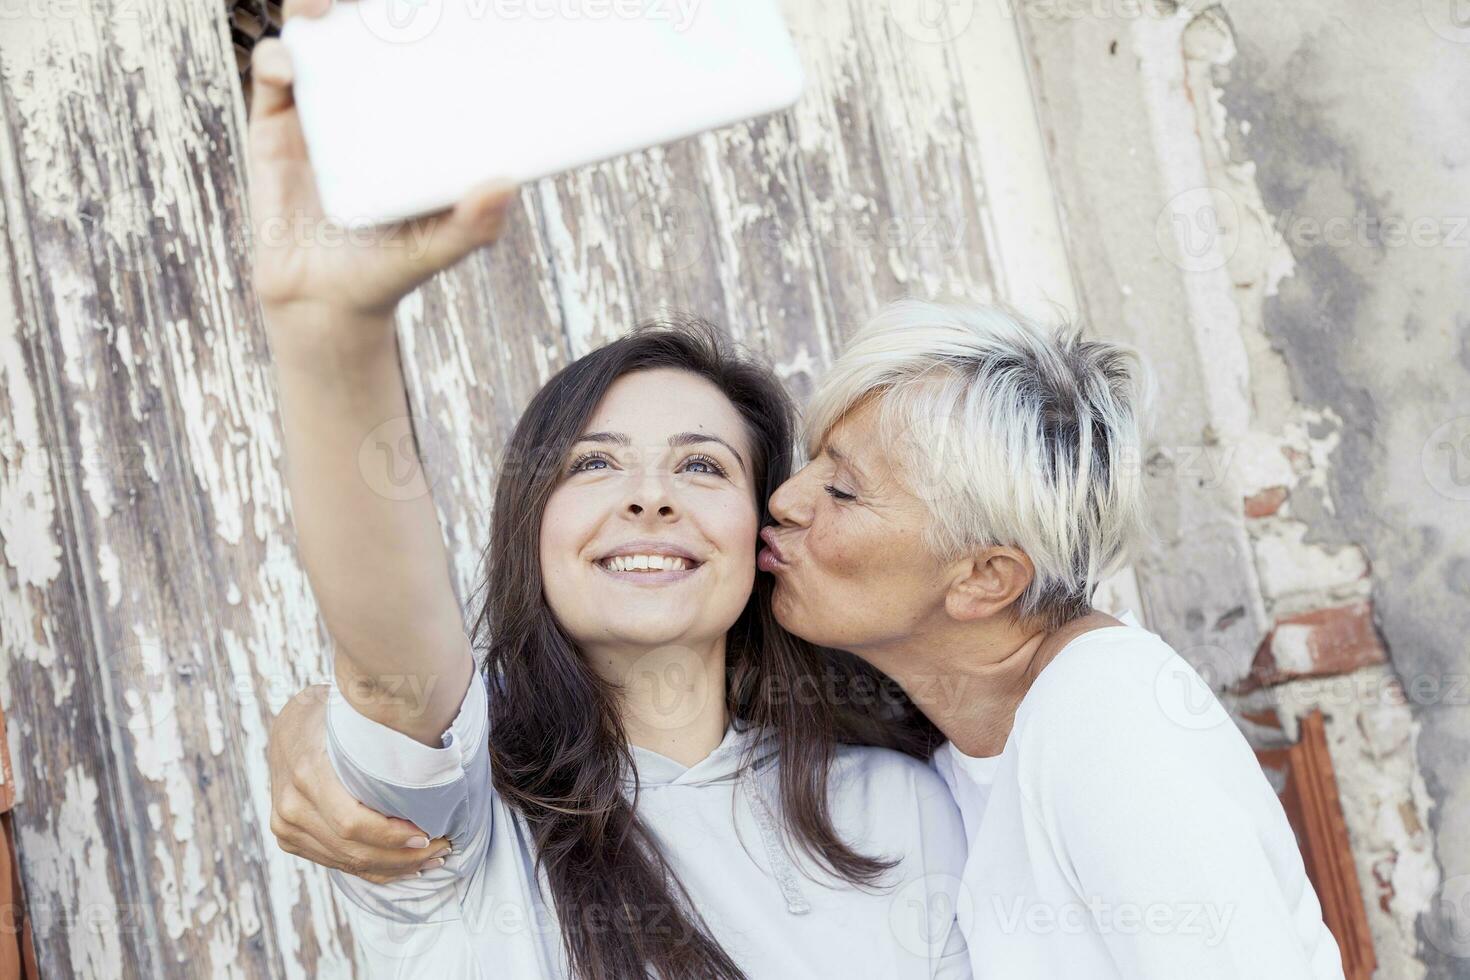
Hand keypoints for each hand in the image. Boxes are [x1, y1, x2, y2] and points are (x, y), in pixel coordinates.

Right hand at [247, 0, 517, 320]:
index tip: (437, 8)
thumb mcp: (441, 246)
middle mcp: (363, 107)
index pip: (414, 58)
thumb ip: (475, 223)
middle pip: (360, 37)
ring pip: (312, 43)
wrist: (325, 303)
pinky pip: (273, 78)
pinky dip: (278, 61)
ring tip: (323, 9)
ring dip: (314, 14)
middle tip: (377, 1)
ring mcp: (318, 113)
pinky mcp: (274, 129)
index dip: (419, 23)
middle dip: (362, 7)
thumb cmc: (392, 267)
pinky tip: (289, 66)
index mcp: (406, 122)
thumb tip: (508, 184)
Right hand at [268, 684, 450, 883]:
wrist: (289, 726)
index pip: (352, 822)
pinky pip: (337, 864)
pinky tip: (404, 867)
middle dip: (403, 856)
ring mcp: (287, 827)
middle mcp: (292, 806)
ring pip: (348, 862)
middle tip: (443, 848)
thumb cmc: (331, 715)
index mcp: (307, 773)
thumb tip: (435, 731)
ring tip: (433, 859)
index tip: (429, 833)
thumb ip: (383, 726)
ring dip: (394, 867)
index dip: (392, 835)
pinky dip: (374, 869)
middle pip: (353, 849)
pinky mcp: (290, 839)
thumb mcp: (353, 711)